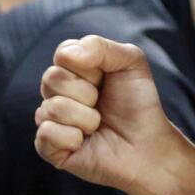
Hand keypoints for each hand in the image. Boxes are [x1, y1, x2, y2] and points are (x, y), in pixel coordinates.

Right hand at [35, 36, 193, 194]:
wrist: (148, 145)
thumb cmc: (138, 103)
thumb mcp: (130, 62)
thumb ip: (100, 47)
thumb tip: (64, 56)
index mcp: (71, 68)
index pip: (63, 54)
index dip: (90, 67)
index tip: (106, 78)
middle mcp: (56, 92)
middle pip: (52, 79)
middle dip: (87, 93)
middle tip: (102, 104)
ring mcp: (51, 119)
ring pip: (52, 108)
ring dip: (86, 118)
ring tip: (98, 125)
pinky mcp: (49, 148)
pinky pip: (46, 134)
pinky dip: (72, 138)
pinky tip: (84, 142)